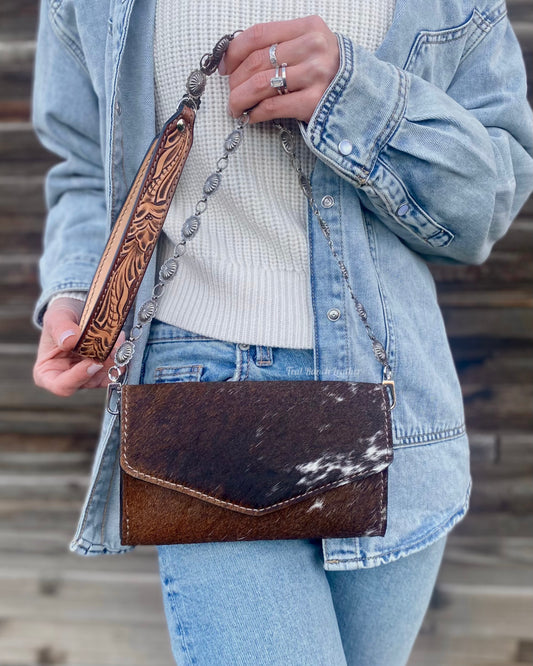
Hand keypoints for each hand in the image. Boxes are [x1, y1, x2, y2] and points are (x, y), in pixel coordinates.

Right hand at [33, 297, 124, 396]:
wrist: (77, 311)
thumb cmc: (60, 318)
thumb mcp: (55, 317)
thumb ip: (60, 328)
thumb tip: (70, 340)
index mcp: (47, 373)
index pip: (62, 386)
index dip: (79, 378)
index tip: (93, 362)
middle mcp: (69, 378)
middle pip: (88, 382)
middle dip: (102, 366)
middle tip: (112, 348)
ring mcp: (89, 376)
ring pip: (105, 376)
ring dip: (115, 359)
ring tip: (118, 339)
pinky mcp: (105, 370)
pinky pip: (116, 370)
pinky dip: (121, 357)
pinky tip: (121, 342)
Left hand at [220, 16, 339, 123]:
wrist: (365, 97)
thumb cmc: (331, 73)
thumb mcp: (312, 46)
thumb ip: (282, 45)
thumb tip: (236, 58)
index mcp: (309, 27)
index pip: (259, 33)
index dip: (234, 51)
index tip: (224, 67)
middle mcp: (313, 48)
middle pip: (257, 61)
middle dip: (235, 80)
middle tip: (230, 92)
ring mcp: (315, 76)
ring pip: (261, 84)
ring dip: (240, 98)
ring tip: (235, 107)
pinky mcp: (314, 102)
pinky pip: (273, 106)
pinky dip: (256, 113)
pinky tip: (251, 116)